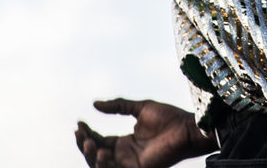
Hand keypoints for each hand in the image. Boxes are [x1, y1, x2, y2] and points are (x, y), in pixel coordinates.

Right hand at [75, 98, 215, 167]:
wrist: (187, 127)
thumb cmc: (169, 118)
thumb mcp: (139, 108)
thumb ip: (118, 106)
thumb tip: (95, 104)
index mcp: (125, 142)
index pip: (99, 141)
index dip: (87, 133)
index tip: (79, 122)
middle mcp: (125, 155)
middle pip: (96, 154)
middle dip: (84, 144)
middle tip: (80, 132)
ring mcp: (130, 163)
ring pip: (101, 166)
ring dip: (91, 156)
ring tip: (88, 142)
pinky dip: (105, 165)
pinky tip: (102, 152)